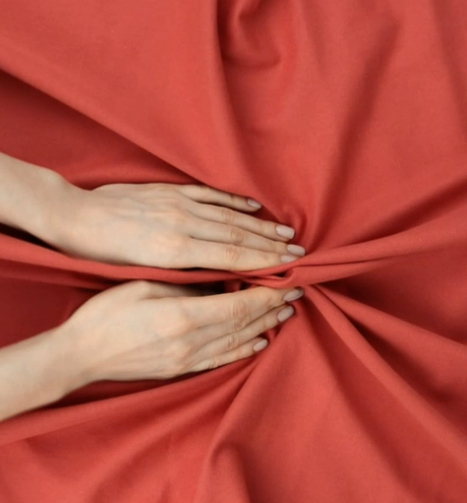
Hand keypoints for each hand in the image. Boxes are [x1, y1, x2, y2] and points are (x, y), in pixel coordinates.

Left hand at [51, 183, 305, 269]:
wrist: (75, 218)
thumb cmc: (102, 255)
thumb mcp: (138, 274)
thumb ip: (180, 274)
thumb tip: (217, 279)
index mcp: (174, 251)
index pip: (232, 256)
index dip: (264, 262)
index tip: (288, 267)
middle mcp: (182, 224)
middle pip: (238, 235)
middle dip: (271, 246)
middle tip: (298, 253)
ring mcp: (177, 203)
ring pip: (228, 216)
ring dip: (260, 225)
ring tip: (286, 233)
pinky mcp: (170, 191)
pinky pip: (209, 194)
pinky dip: (233, 201)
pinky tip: (252, 206)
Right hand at [63, 280, 302, 382]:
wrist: (81, 355)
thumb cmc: (106, 315)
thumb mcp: (145, 287)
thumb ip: (185, 286)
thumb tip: (217, 282)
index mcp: (183, 316)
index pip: (239, 305)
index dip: (266, 294)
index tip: (286, 282)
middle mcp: (192, 341)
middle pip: (244, 323)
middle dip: (272, 307)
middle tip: (295, 294)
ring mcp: (187, 359)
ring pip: (237, 341)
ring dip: (264, 327)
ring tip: (285, 314)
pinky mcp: (180, 369)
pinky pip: (221, 360)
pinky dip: (243, 350)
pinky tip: (258, 343)